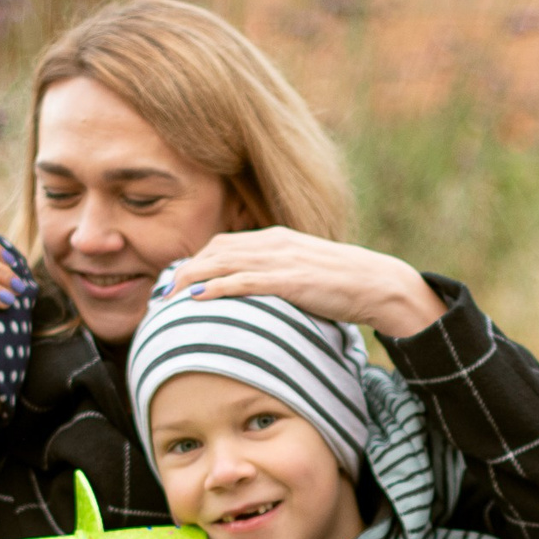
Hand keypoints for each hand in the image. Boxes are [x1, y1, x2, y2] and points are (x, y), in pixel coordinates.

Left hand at [170, 227, 448, 338]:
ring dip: (190, 279)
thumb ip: (278, 279)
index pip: (222, 245)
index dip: (194, 263)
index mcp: (276, 239)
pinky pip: (244, 279)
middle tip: (161, 296)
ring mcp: (281, 259)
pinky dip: (217, 286)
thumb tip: (257, 299)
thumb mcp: (305, 275)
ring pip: (222, 262)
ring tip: (167, 298)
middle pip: (214, 251)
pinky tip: (197, 298)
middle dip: (183, 272)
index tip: (174, 284)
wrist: (377, 282)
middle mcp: (273, 243)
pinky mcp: (290, 278)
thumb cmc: (344, 285)